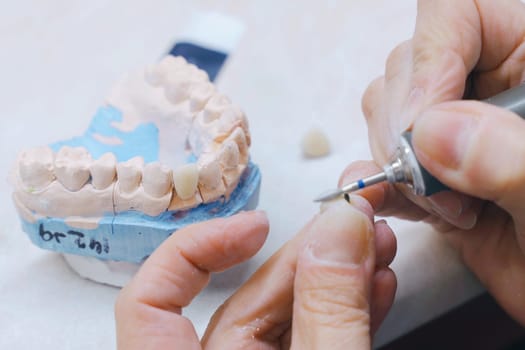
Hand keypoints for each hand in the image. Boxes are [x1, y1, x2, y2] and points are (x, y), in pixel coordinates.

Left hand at [115, 198, 396, 348]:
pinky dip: (344, 315)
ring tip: (376, 246)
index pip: (150, 304)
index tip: (255, 226)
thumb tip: (341, 228)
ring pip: (287, 324)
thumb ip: (330, 312)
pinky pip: (312, 344)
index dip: (195, 251)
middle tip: (352, 223)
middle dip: (307, 259)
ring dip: (337, 282)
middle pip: (243, 305)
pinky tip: (375, 286)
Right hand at [354, 0, 524, 323]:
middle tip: (435, 180)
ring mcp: (455, 133)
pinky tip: (390, 206)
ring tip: (446, 207)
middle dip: (406, 126)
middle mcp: (488, 88)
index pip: (460, 13)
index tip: (424, 122)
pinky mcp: (433, 176)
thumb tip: (432, 132)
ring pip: (386, 113)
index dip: (430, 57)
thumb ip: (511, 159)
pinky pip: (383, 165)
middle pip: (408, 67)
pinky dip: (378, 187)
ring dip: (395, 162)